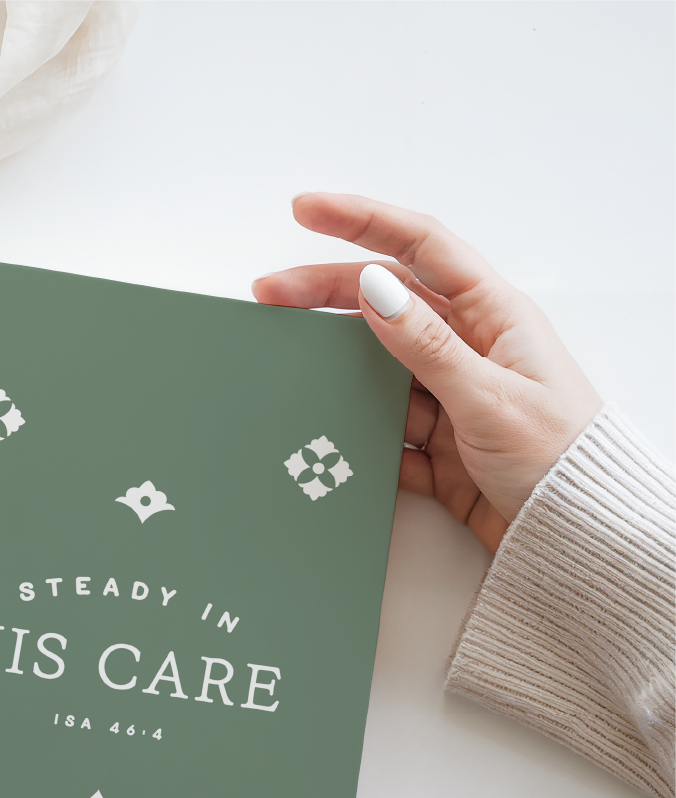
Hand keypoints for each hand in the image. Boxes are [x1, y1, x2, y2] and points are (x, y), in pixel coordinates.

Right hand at [253, 194, 601, 552]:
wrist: (577, 537)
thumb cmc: (561, 460)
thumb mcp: (490, 397)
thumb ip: (427, 345)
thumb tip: (374, 289)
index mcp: (493, 317)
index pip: (420, 248)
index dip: (360, 221)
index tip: (306, 210)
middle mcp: (467, 349)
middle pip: (383, 305)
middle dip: (323, 294)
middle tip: (269, 294)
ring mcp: (447, 398)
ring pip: (375, 369)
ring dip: (334, 368)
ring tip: (288, 368)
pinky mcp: (435, 445)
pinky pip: (381, 428)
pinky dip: (354, 431)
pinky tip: (326, 433)